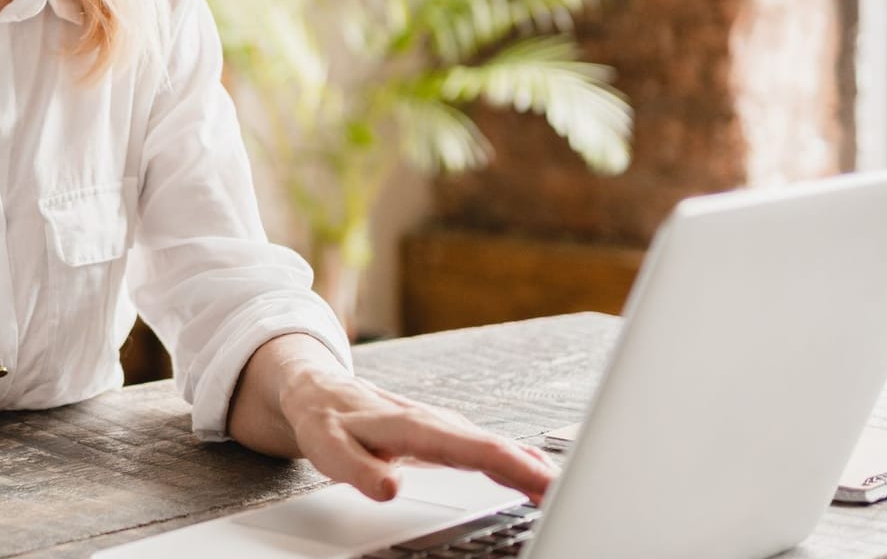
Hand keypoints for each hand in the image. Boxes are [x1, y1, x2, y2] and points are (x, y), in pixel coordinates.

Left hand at [280, 371, 556, 505]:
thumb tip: (390, 488)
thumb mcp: (329, 449)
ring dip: (529, 466)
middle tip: (568, 494)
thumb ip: (359, 471)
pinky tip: (534, 473)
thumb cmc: (325, 422)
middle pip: (491, 447)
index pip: (470, 448)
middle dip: (532, 469)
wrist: (318, 393)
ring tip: (561, 490)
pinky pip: (486, 447)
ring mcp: (441, 426)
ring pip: (493, 445)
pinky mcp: (443, 434)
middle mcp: (433, 422)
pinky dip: (514, 460)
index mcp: (410, 426)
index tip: (542, 482)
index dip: (509, 465)